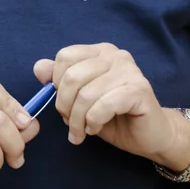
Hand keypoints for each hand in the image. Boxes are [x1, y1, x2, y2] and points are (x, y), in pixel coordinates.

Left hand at [34, 43, 181, 164]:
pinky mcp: (139, 90)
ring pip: (86, 94)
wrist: (151, 136)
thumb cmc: (114, 117)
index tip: (63, 106)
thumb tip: (39, 67)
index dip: (57, 85)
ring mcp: (129, 70)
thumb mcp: (81, 100)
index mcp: (100, 51)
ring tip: (82, 131)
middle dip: (65, 106)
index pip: (64, 57)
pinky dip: (93, 122)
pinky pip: (102, 106)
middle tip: (71, 125)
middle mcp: (115, 55)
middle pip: (72, 76)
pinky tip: (95, 129)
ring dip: (78, 120)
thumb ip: (61, 82)